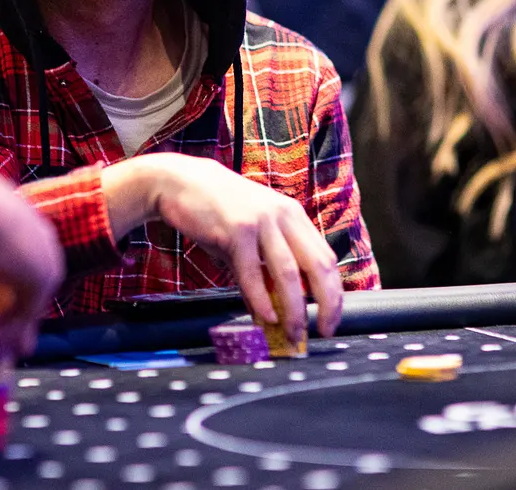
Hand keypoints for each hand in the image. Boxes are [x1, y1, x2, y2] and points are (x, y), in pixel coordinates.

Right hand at [103, 154, 343, 344]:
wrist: (181, 183)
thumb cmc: (218, 212)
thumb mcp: (250, 236)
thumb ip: (264, 269)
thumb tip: (273, 313)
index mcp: (293, 216)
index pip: (326, 258)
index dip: (334, 293)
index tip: (330, 320)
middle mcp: (284, 216)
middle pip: (318, 266)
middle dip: (326, 303)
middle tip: (323, 331)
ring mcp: (261, 222)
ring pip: (289, 273)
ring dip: (294, 309)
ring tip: (293, 334)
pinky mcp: (236, 230)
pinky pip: (252, 272)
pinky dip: (261, 299)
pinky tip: (265, 317)